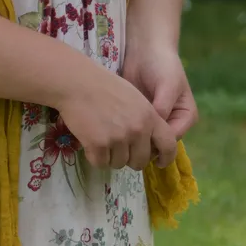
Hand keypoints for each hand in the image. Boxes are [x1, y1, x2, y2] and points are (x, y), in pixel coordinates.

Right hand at [57, 67, 178, 172]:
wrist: (76, 82)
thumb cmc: (104, 86)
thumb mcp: (135, 99)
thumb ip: (146, 119)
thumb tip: (148, 142)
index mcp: (150, 117)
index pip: (169, 145)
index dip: (166, 158)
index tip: (160, 162)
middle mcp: (138, 130)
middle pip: (141, 161)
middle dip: (131, 160)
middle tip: (119, 149)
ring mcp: (118, 138)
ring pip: (119, 164)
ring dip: (110, 157)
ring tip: (101, 138)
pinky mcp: (98, 145)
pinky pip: (100, 163)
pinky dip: (95, 157)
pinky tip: (90, 141)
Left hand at [122, 41, 197, 144]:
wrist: (145, 49)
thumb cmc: (162, 65)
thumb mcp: (168, 85)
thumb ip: (163, 107)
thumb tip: (151, 130)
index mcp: (186, 118)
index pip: (171, 141)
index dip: (155, 144)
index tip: (136, 139)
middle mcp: (172, 123)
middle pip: (158, 144)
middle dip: (142, 144)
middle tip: (124, 139)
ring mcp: (155, 121)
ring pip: (144, 140)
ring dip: (132, 139)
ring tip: (118, 132)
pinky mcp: (139, 117)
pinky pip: (133, 131)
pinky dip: (125, 131)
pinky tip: (114, 127)